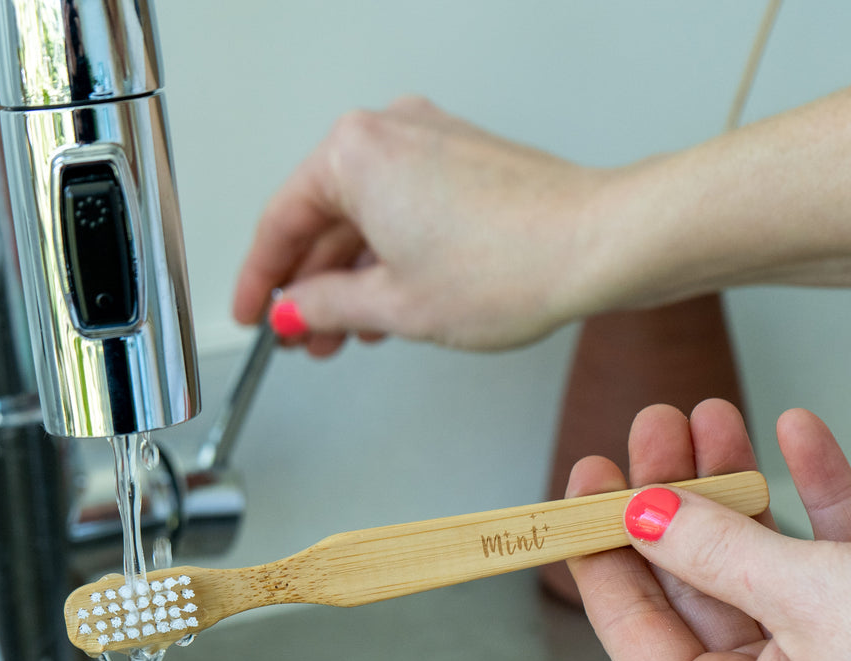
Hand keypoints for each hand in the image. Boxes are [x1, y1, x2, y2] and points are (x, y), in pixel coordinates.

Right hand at [232, 97, 609, 355]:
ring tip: (346, 335)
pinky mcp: (464, 161)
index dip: (259, 280)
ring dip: (349, 279)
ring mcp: (431, 142)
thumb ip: (327, 307)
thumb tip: (295, 311)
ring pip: (365, 218)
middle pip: (323, 218)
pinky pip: (403, 211)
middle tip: (302, 337)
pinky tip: (387, 303)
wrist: (598, 247)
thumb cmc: (511, 264)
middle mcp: (390, 133)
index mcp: (354, 155)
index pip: (281, 222)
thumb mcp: (394, 305)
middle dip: (310, 287)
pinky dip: (387, 257)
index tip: (252, 314)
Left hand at [567, 399, 850, 660]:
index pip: (629, 626)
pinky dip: (815, 499)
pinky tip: (797, 437)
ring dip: (737, 486)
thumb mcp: (811, 602)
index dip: (600, 545)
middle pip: (688, 584)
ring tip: (707, 417)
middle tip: (651, 431)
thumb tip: (641, 513)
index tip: (583, 482)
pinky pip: (827, 561)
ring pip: (754, 565)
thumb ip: (715, 551)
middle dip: (671, 496)